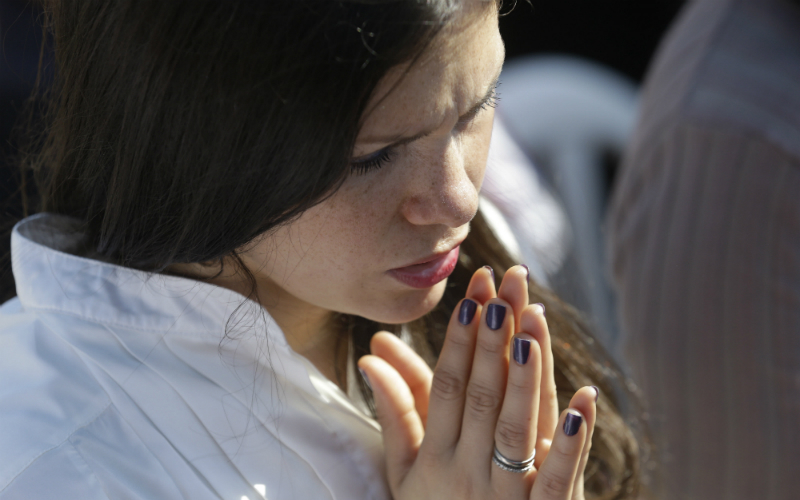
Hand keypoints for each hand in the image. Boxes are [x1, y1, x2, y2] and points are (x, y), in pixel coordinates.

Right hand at [358, 265, 597, 499]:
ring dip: (526, 374)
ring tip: (532, 321)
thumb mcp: (404, 472)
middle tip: (503, 287)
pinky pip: (557, 479)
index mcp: (434, 457)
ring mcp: (505, 496)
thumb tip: (372, 359)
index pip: (447, 387)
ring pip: (517, 427)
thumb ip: (394, 414)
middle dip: (493, 338)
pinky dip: (571, 440)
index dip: (459, 341)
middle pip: (482, 395)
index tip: (472, 296)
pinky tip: (585, 399)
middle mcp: (468, 471)